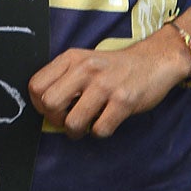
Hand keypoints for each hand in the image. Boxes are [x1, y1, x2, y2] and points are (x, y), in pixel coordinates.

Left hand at [29, 33, 190, 138]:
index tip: (50, 110)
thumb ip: (64, 77)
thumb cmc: (113, 67)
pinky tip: (105, 123)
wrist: (154, 61)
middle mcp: (85, 69)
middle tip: (66, 121)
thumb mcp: (83, 61)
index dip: (38, 105)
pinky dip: (100, 132)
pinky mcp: (124, 101)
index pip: (36, 85)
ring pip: (73, 122)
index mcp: (70, 58)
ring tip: (85, 126)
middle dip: (55, 120)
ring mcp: (105, 85)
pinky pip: (100, 129)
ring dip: (77, 131)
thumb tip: (44, 106)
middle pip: (50, 104)